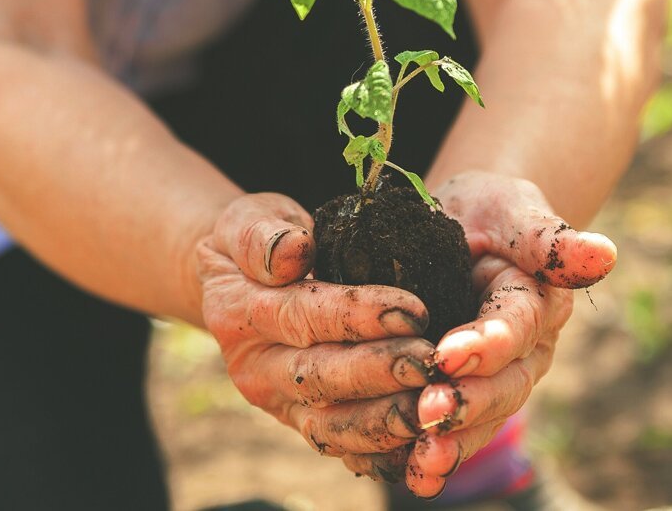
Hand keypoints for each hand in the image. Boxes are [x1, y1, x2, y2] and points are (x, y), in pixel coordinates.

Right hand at [198, 193, 436, 470]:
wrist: (238, 283)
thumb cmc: (259, 241)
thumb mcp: (250, 219)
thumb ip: (263, 235)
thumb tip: (293, 251)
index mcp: (238, 314)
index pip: (303, 316)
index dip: (358, 316)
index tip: (413, 310)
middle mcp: (254, 368)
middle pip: (319, 378)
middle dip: (379, 372)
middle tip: (431, 362)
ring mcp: (278, 403)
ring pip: (331, 426)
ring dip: (384, 421)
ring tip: (433, 404)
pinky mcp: (304, 423)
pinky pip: (343, 448)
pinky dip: (380, 452)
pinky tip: (421, 439)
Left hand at [340, 172, 617, 496]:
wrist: (467, 227)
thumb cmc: (490, 211)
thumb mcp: (513, 209)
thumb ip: (548, 237)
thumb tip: (604, 254)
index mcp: (538, 302)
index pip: (517, 327)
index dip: (487, 344)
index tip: (450, 355)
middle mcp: (525, 351)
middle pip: (505, 386)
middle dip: (468, 403)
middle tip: (429, 411)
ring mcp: (498, 380)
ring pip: (483, 420)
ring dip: (454, 443)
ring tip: (423, 459)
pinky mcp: (465, 396)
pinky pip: (455, 434)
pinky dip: (431, 456)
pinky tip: (409, 475)